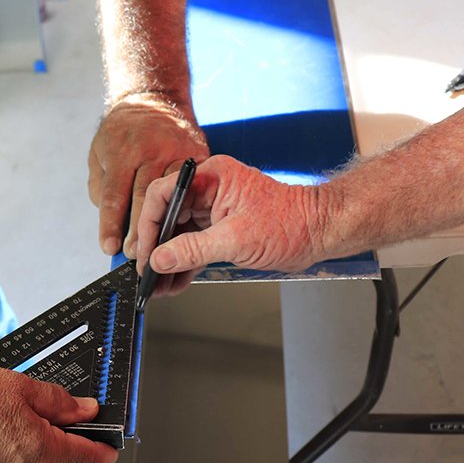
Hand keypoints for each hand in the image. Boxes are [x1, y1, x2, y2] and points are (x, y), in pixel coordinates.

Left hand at [88, 93, 208, 256]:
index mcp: (124, 150)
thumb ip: (101, 187)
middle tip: (135, 256)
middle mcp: (154, 151)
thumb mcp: (99, 154)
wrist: (155, 99)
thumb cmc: (123, 132)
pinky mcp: (199, 157)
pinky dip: (186, 212)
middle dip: (140, 233)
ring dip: (165, 227)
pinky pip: (193, 190)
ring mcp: (179, 153)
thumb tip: (110, 221)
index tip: (110, 248)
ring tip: (158, 249)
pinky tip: (179, 229)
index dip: (112, 226)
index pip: (116, 196)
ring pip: (173, 198)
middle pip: (146, 200)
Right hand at [135, 155, 326, 297]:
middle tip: (146, 272)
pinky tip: (173, 282)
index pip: (164, 193)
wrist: (319, 232)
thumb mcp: (235, 240)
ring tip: (157, 285)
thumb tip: (161, 259)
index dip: (149, 223)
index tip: (144, 250)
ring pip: (179, 234)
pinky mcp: (220, 227)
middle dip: (155, 247)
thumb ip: (193, 250)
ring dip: (168, 261)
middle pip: (168, 215)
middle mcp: (210, 189)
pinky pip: (193, 245)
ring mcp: (214, 209)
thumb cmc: (290, 223)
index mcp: (212, 177)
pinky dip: (184, 264)